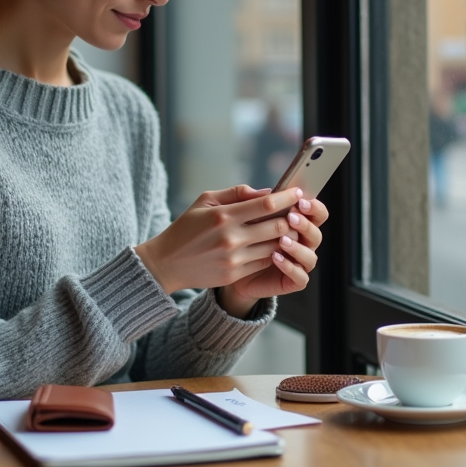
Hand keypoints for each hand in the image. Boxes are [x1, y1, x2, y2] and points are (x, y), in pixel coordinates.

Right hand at [134, 184, 306, 295]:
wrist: (167, 263)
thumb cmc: (187, 227)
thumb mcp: (205, 200)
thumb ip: (236, 193)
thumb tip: (266, 192)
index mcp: (223, 215)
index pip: (266, 204)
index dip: (287, 197)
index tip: (298, 192)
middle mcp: (231, 238)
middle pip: (278, 226)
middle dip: (293, 218)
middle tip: (298, 212)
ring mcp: (234, 259)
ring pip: (276, 247)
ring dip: (287, 237)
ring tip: (289, 228)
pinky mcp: (234, 274)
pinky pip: (265, 262)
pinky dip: (275, 253)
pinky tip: (275, 245)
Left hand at [220, 194, 329, 303]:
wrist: (227, 269)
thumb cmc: (237, 238)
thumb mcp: (239, 217)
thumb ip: (252, 203)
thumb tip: (265, 192)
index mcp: (297, 224)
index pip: (316, 213)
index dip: (313, 206)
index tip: (299, 199)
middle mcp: (302, 243)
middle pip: (316, 234)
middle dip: (306, 225)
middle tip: (291, 218)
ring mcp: (298, 263)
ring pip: (311, 256)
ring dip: (298, 247)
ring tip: (281, 240)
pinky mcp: (291, 281)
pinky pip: (300, 277)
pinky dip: (290, 267)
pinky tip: (275, 257)